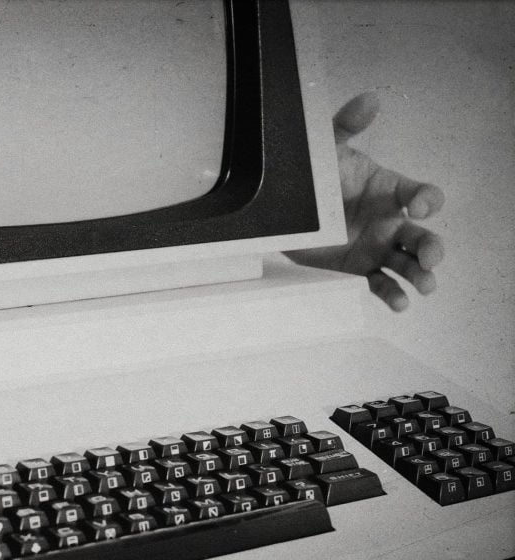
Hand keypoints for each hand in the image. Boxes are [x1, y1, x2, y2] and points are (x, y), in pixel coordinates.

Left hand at [286, 92, 444, 310]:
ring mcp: (378, 246)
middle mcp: (391, 220)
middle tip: (430, 257)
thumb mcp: (326, 149)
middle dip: (432, 247)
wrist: (284, 208)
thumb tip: (370, 98)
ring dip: (422, 274)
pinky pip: (382, 283)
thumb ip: (346, 125)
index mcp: (390, 191)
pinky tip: (399, 303)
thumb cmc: (315, 176)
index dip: (427, 200)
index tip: (419, 207)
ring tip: (425, 285)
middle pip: (423, 235)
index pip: (421, 194)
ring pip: (409, 263)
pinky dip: (392, 295)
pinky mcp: (361, 267)